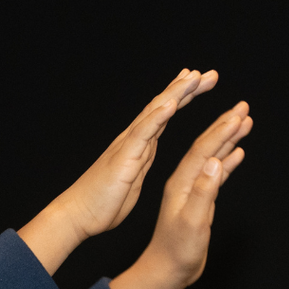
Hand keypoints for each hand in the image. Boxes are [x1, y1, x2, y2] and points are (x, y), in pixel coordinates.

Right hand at [56, 69, 217, 234]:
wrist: (78, 215)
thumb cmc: (102, 203)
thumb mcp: (131, 179)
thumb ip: (140, 162)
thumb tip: (148, 151)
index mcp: (138, 146)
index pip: (162, 115)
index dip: (180, 97)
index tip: (198, 82)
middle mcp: (133, 140)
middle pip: (162, 106)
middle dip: (186, 88)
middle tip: (209, 73)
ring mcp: (128, 146)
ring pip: (154, 112)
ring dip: (176, 93)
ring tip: (195, 77)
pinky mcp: (123, 158)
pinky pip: (143, 133)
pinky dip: (157, 116)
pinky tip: (172, 103)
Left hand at [137, 101, 251, 288]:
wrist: (168, 271)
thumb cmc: (178, 251)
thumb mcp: (193, 222)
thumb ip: (203, 192)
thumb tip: (214, 162)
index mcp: (181, 184)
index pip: (202, 150)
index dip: (221, 131)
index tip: (238, 114)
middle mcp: (185, 182)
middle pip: (206, 147)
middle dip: (225, 125)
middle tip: (244, 107)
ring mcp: (192, 191)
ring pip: (212, 158)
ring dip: (228, 139)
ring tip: (245, 122)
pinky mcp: (199, 201)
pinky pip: (215, 175)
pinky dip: (227, 162)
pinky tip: (237, 153)